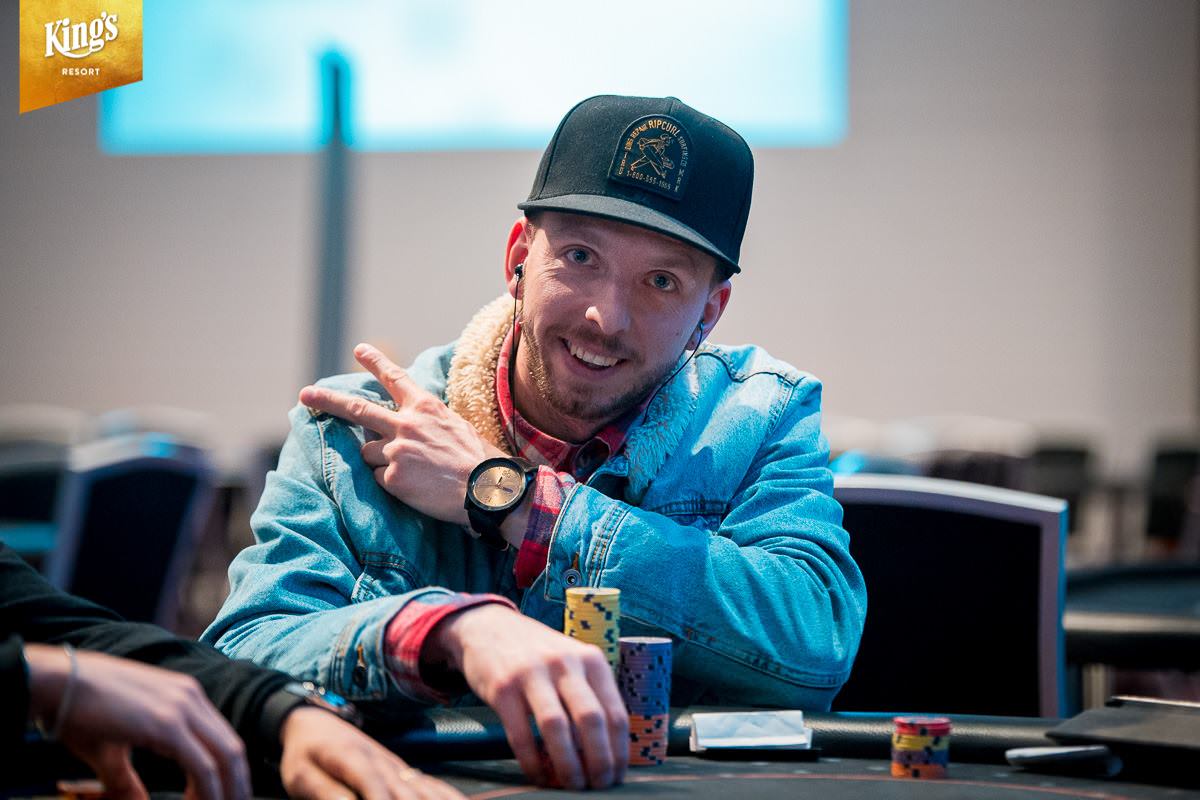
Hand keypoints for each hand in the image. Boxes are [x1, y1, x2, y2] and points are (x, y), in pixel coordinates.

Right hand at [25, 644, 250, 799]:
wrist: (54, 683)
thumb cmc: (76, 713)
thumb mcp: (112, 748)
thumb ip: (127, 779)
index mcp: (184, 696)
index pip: (222, 738)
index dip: (229, 772)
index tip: (226, 797)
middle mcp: (191, 697)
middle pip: (233, 749)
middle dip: (237, 785)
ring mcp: (182, 707)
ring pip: (225, 757)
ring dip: (226, 791)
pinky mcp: (167, 723)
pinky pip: (202, 765)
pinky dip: (207, 791)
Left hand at [279, 707, 464, 799]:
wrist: (315, 724)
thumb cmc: (305, 752)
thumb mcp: (302, 776)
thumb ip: (327, 793)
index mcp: (353, 756)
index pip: (372, 781)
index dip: (382, 799)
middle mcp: (382, 761)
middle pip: (407, 790)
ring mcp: (397, 766)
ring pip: (426, 787)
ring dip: (443, 799)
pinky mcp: (403, 772)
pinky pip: (431, 785)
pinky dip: (446, 795)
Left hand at [299, 343, 505, 524]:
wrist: (489, 489)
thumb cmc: (479, 460)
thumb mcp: (456, 427)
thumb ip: (427, 422)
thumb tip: (407, 426)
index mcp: (424, 407)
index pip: (395, 379)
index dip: (376, 362)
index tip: (359, 350)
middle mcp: (405, 424)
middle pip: (358, 410)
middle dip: (328, 401)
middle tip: (306, 394)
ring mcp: (395, 450)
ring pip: (368, 453)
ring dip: (382, 462)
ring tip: (415, 472)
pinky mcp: (392, 477)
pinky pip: (378, 479)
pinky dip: (392, 485)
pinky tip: (416, 488)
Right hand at [424, 604, 627, 789]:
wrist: (488, 627)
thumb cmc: (539, 654)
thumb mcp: (572, 661)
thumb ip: (591, 694)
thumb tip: (608, 749)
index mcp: (591, 659)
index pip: (615, 712)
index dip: (619, 751)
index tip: (618, 775)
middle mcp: (564, 663)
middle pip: (591, 720)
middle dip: (599, 761)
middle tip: (598, 786)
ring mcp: (532, 673)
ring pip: (556, 728)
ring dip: (567, 765)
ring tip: (572, 785)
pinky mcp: (503, 687)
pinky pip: (521, 734)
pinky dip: (532, 762)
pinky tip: (538, 775)